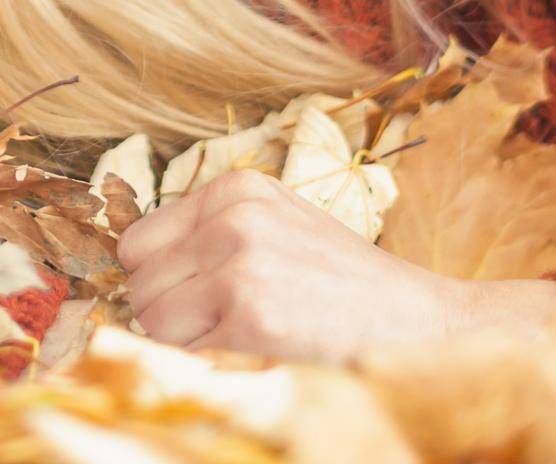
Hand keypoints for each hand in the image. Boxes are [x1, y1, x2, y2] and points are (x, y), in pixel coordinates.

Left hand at [117, 166, 471, 364]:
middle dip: (167, 313)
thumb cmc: (341, 283)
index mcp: (236, 189)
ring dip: (184, 343)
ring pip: (152, 320)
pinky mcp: (250, 318)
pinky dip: (204, 366)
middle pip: (140, 282)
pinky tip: (249, 357)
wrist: (418, 322)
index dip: (156, 279)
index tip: (187, 298)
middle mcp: (233, 218)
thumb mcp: (277, 226)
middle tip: (218, 327)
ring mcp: (240, 266)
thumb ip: (212, 232)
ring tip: (238, 340)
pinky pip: (181, 353)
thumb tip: (136, 268)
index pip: (137, 241)